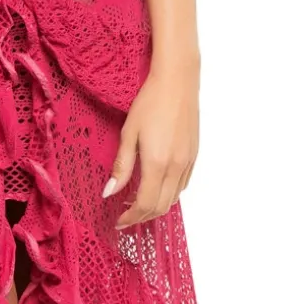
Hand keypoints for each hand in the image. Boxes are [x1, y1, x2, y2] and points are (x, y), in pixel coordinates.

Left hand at [102, 61, 198, 225]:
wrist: (177, 81)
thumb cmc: (150, 102)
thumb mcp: (129, 133)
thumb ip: (122, 166)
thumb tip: (109, 193)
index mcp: (157, 163)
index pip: (145, 204)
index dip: (131, 217)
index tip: (118, 221)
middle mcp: (176, 166)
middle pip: (161, 206)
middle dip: (143, 217)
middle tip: (126, 217)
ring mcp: (188, 161)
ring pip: (174, 198)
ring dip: (156, 206)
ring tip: (138, 203)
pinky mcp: (194, 155)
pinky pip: (182, 185)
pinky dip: (169, 194)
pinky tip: (156, 186)